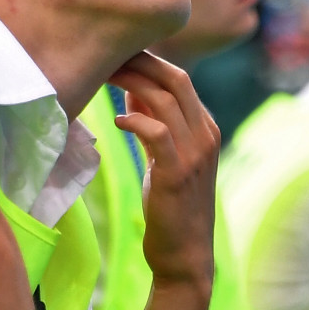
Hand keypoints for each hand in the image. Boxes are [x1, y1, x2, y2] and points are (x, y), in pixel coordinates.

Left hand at [110, 52, 219, 287]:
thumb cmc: (171, 207)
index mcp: (205, 128)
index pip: (179, 78)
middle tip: (104, 57)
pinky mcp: (178, 173)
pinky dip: (133, 121)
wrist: (185, 255)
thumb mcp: (166, 159)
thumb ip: (155, 124)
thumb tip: (132, 91)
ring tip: (102, 79)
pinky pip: (156, 132)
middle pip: (175, 79)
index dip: (146, 61)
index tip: (114, 54)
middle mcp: (206, 135)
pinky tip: (115, 123)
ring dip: (130, 84)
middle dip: (139, 62)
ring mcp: (195, 154)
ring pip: (165, 99)